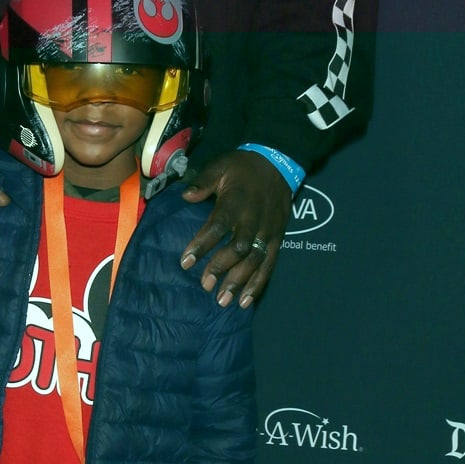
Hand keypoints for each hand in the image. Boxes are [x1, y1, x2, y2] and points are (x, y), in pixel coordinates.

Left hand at [180, 150, 292, 307]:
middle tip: (205, 285)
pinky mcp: (278, 238)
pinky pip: (270, 264)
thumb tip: (185, 196)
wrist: (279, 163)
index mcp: (237, 201)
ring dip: (240, 282)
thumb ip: (203, 182)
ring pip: (256, 260)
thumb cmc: (243, 167)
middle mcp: (255, 218)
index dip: (202, 245)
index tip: (185, 262)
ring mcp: (269, 230)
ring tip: (223, 300)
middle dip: (222, 268)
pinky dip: (259, 284)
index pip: (218, 225)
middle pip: (239, 248)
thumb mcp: (220, 166)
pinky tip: (246, 301)